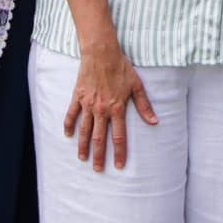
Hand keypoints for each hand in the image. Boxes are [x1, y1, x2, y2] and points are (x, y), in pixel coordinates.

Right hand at [63, 44, 157, 172]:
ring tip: (82, 158)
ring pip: (84, 130)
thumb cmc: (121, 67)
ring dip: (83, 146)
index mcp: (116, 108)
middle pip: (99, 138)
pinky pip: (71, 114)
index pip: (118, 137)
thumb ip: (144, 106)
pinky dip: (69, 125)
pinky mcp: (78, 97)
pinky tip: (67, 135)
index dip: (119, 153)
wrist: (101, 52)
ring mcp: (87, 104)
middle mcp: (101, 110)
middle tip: (98, 169)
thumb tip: (154, 122)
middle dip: (99, 155)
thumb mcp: (136, 85)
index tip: (118, 166)